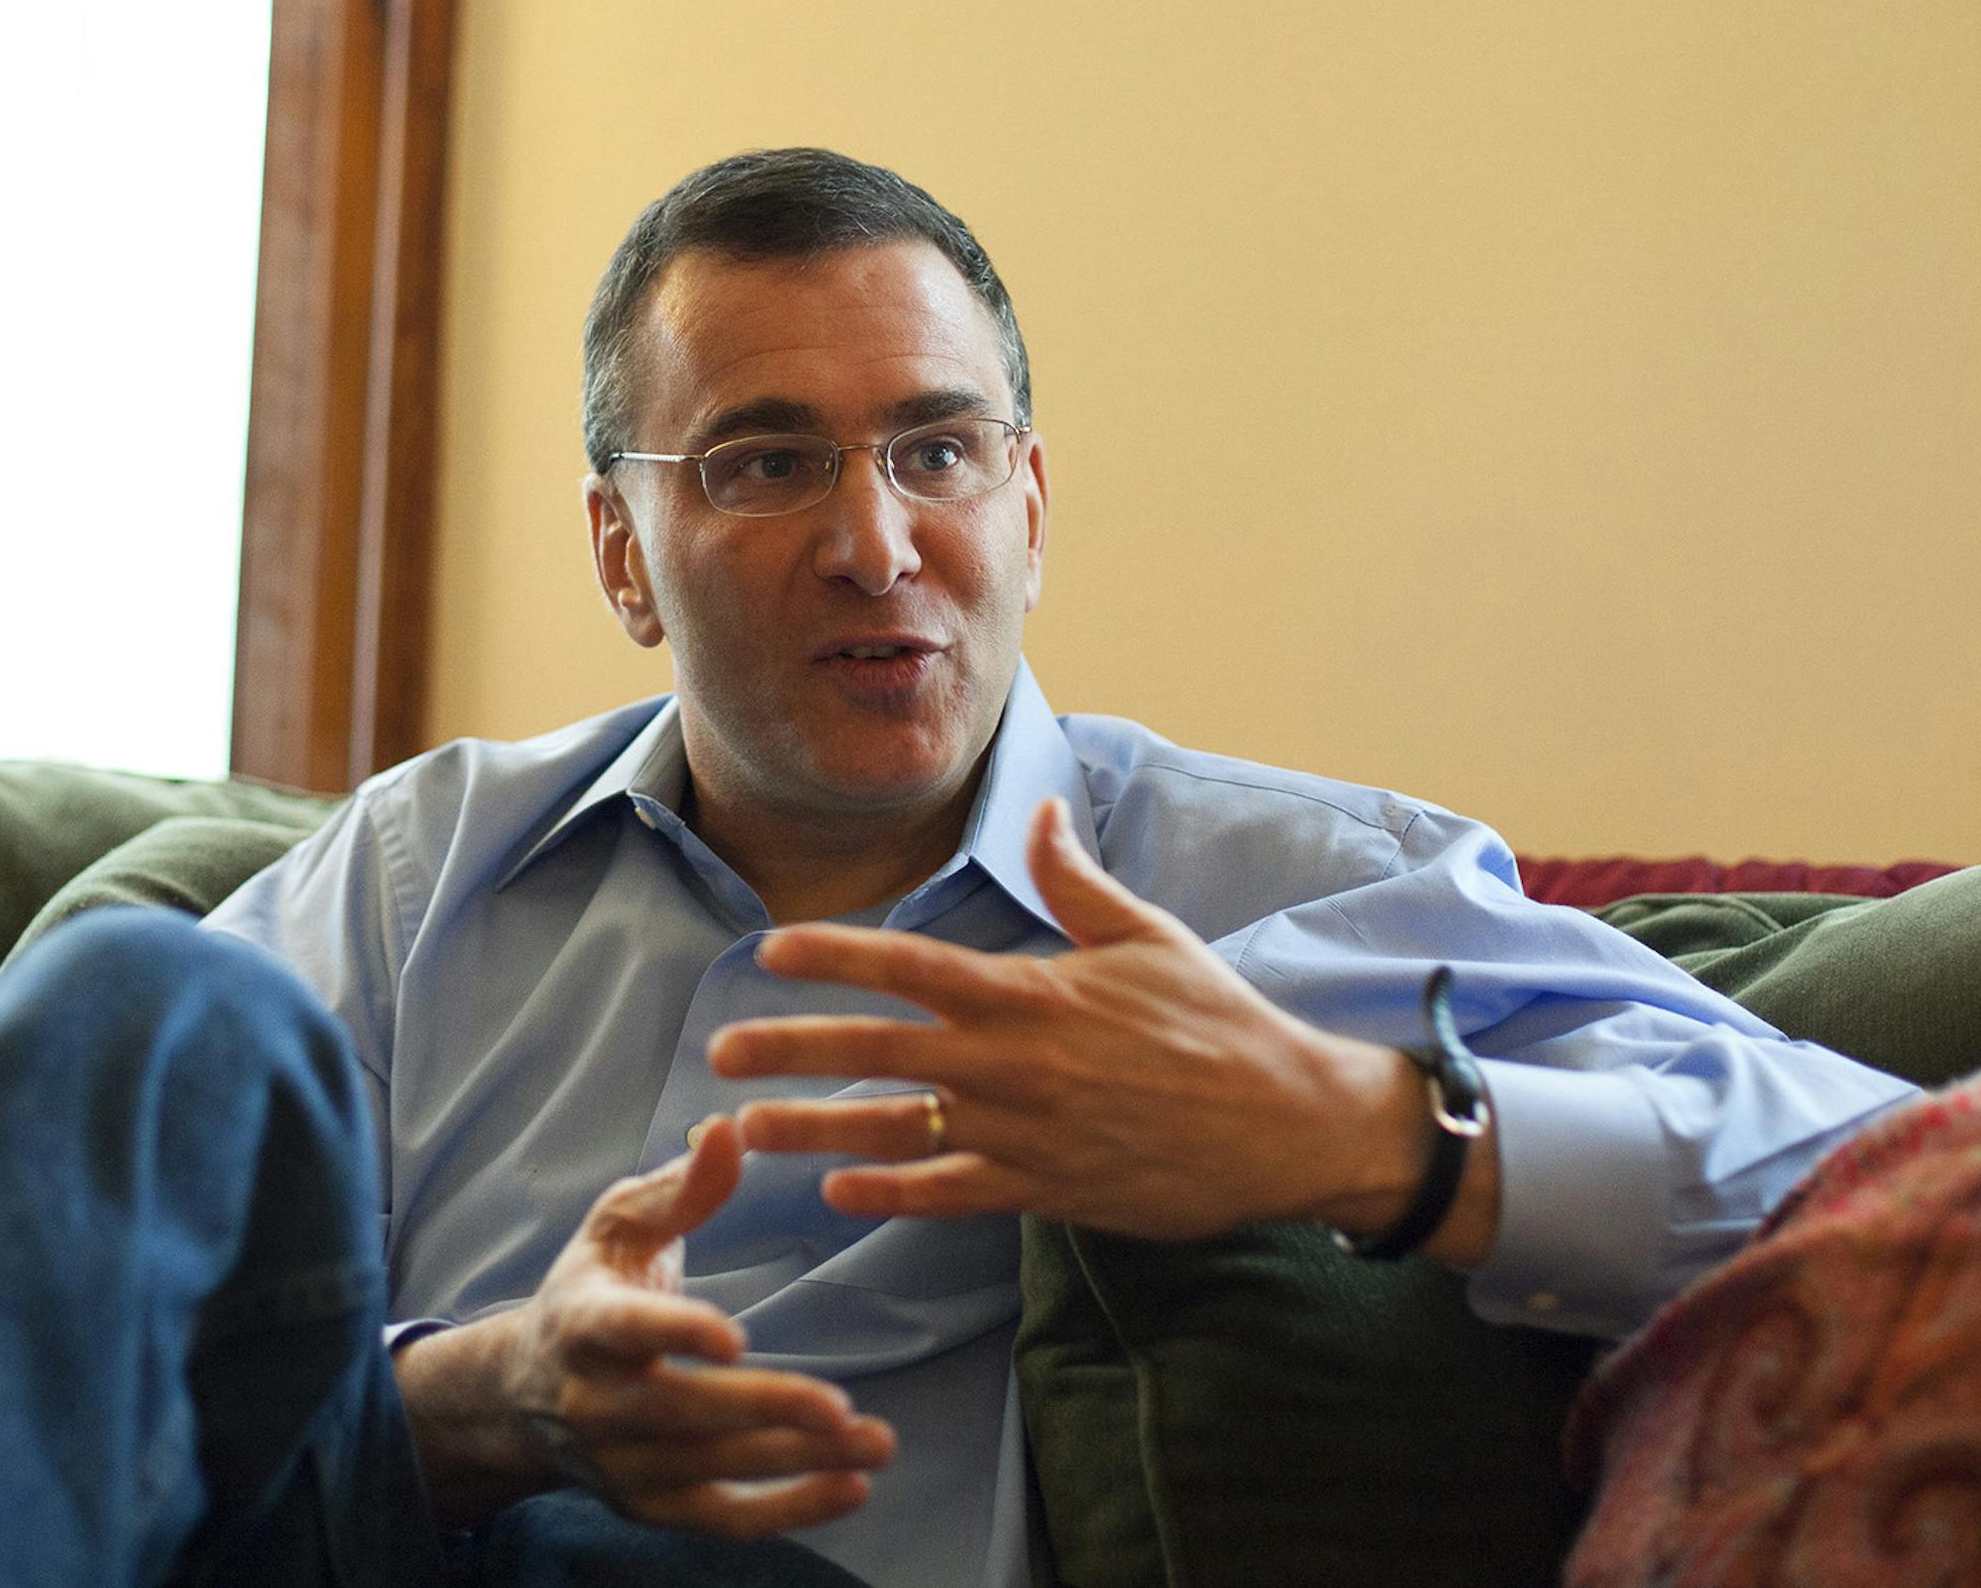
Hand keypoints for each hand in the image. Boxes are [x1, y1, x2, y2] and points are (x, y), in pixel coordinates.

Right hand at [392, 1116, 894, 1534]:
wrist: (524, 1392)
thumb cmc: (592, 1288)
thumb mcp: (621, 1225)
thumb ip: (681, 1185)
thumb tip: (730, 1129)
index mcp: (584, 1322)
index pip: (625, 1330)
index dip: (676, 1333)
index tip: (733, 1337)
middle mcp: (597, 1403)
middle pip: (680, 1413)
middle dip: (761, 1412)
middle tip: (838, 1407)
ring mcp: (624, 1464)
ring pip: (712, 1470)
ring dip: (796, 1462)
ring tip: (874, 1442)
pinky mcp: (654, 1505)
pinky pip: (724, 1518)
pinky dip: (790, 1509)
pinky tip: (854, 1487)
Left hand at [712, 797, 1495, 1258]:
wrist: (1286, 1122)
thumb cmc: (1217, 1021)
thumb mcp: (1147, 936)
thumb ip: (1074, 881)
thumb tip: (1039, 812)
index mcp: (1032, 990)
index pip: (911, 965)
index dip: (834, 956)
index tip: (768, 952)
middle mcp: (1014, 1060)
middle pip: (879, 1050)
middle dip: (792, 1049)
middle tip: (720, 1053)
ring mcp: (1024, 1130)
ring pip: (898, 1128)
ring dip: (814, 1129)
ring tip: (745, 1130)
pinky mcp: (1045, 1188)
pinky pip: (951, 1193)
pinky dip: (893, 1193)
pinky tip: (838, 1191)